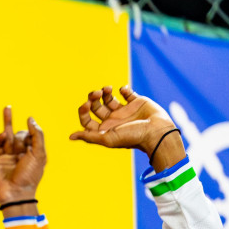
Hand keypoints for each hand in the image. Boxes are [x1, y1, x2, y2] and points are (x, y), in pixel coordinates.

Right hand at [0, 106, 46, 206]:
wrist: (16, 193)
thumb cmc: (31, 175)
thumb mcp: (39, 154)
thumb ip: (36, 135)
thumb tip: (30, 120)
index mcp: (33, 153)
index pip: (31, 135)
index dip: (30, 129)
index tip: (29, 119)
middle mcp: (21, 153)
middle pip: (19, 135)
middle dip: (19, 130)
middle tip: (10, 114)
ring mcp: (8, 156)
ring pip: (7, 137)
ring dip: (7, 123)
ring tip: (7, 110)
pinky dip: (0, 137)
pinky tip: (3, 133)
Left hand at [68, 84, 183, 170]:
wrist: (157, 131)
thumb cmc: (133, 137)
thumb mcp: (108, 139)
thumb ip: (89, 136)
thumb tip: (71, 136)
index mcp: (104, 129)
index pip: (87, 119)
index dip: (83, 111)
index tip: (86, 104)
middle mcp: (113, 120)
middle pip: (96, 106)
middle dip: (93, 97)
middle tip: (97, 93)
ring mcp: (124, 111)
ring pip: (109, 98)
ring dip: (105, 91)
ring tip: (107, 89)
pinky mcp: (136, 102)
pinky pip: (126, 92)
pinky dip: (123, 89)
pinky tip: (124, 90)